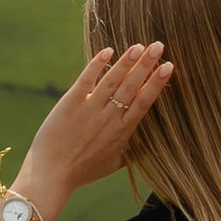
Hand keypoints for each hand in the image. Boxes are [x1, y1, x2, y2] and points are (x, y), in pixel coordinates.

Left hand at [16, 43, 175, 212]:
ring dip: (127, 62)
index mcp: (122, 132)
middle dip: (147, 65)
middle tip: (159, 46)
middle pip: (132, 86)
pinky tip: (107, 51)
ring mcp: (90, 109)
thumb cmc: (82, 172)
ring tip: (139, 46)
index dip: (157, 83)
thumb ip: (131, 152)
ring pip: (112, 80)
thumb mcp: (113, 164)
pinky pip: (86, 80)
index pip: (144, 102)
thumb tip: (149, 147)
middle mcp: (109, 118)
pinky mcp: (70, 104)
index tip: (169, 67)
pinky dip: (97, 65)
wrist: (51, 175)